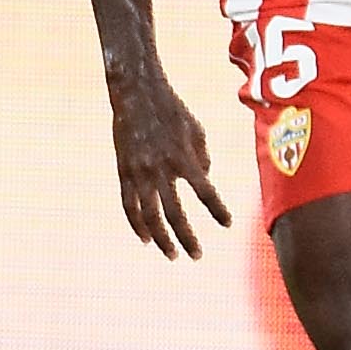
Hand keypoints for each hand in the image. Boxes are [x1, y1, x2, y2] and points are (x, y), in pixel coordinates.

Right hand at [111, 74, 232, 257]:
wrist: (136, 94)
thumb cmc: (172, 110)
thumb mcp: (196, 130)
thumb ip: (202, 158)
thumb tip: (204, 180)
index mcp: (183, 158)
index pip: (206, 192)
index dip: (217, 210)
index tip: (227, 224)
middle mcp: (161, 169)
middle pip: (175, 214)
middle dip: (187, 238)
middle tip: (197, 255)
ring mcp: (139, 172)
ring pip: (149, 216)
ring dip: (162, 239)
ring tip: (172, 255)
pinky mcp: (123, 172)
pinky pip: (129, 205)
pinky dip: (137, 225)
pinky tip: (147, 240)